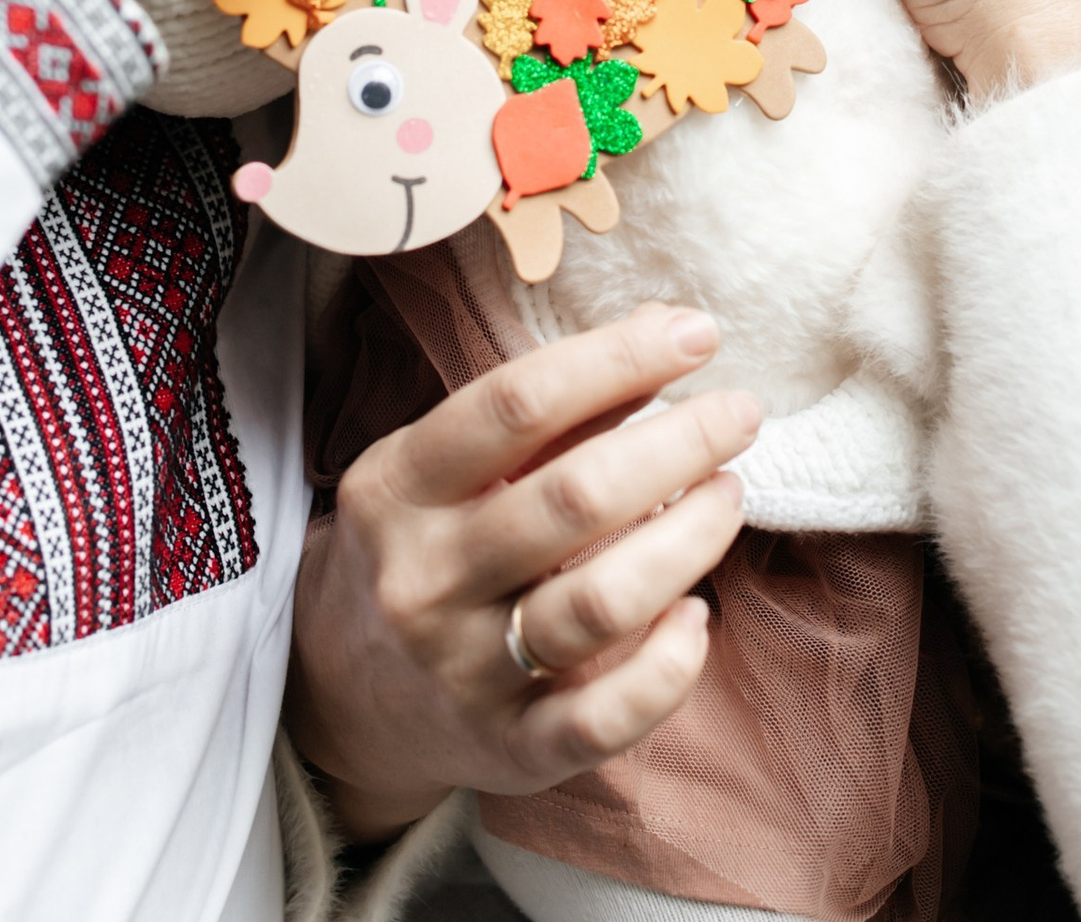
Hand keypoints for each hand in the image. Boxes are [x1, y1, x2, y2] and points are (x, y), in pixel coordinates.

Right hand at [286, 305, 755, 839]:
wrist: (340, 691)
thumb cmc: (423, 544)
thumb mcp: (444, 464)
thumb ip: (547, 409)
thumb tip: (663, 332)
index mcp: (400, 486)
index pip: (518, 403)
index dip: (618, 358)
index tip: (697, 333)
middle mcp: (424, 578)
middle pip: (574, 498)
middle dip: (680, 443)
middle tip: (740, 413)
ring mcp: (462, 671)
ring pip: (601, 603)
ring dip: (689, 540)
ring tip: (728, 496)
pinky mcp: (510, 750)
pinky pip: (603, 721)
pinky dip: (666, 669)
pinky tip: (697, 618)